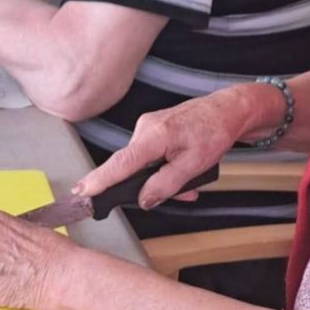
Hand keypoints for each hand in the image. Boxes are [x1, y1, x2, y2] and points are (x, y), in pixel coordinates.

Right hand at [73, 87, 256, 209]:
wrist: (227, 110)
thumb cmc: (214, 131)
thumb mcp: (194, 166)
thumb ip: (166, 185)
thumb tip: (144, 199)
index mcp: (154, 135)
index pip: (120, 163)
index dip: (100, 180)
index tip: (82, 191)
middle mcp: (145, 128)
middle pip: (132, 168)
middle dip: (152, 186)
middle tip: (183, 192)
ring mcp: (147, 126)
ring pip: (143, 164)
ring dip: (163, 178)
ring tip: (190, 180)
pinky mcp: (152, 128)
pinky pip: (150, 155)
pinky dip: (164, 167)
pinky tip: (183, 168)